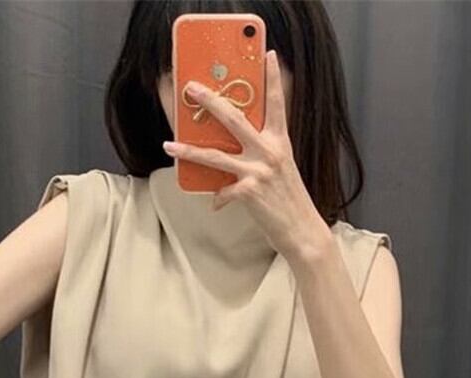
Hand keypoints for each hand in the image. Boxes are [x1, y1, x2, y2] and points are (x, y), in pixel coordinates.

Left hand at [162, 49, 331, 262]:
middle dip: (210, 102)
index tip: (269, 55)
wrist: (301, 230)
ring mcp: (259, 171)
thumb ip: (261, 153)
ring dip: (189, 151)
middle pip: (234, 119)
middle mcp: (270, 152)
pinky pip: (222, 192)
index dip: (273, 79)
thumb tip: (234, 150)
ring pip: (215, 156)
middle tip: (192, 88)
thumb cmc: (288, 200)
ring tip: (169, 145)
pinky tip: (215, 203)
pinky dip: (217, 198)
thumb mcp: (281, 169)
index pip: (277, 104)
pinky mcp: (250, 192)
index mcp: (280, 142)